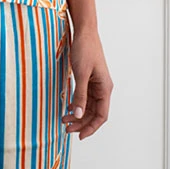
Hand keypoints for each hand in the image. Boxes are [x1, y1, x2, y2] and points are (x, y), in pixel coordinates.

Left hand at [62, 25, 113, 139]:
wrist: (84, 32)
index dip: (91, 128)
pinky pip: (84, 97)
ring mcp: (96, 84)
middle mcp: (102, 88)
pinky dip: (77, 104)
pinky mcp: (89, 79)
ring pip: (89, 106)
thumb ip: (80, 95)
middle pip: (94, 113)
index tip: (80, 136)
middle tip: (66, 128)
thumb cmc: (85, 49)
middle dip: (82, 123)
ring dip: (78, 115)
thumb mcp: (81, 74)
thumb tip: (79, 115)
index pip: (101, 115)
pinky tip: (69, 107)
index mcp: (105, 88)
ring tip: (64, 119)